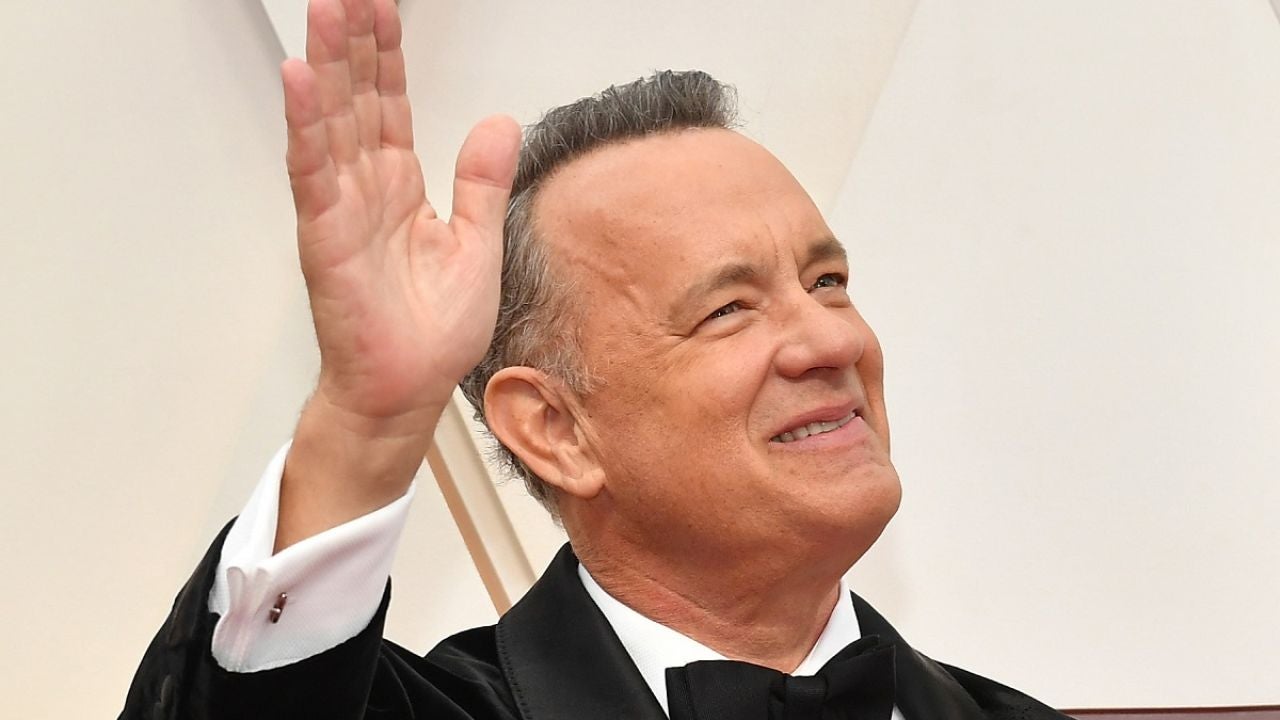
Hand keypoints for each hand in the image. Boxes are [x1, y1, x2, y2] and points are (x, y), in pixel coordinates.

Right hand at [275, 0, 519, 547]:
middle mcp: (366, 191)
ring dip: (328, 65)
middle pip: (356, 99)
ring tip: (325, 12)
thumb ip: (483, 184)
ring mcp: (341, 210)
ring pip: (332, 122)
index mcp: (400, 190)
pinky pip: (314, 173)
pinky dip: (307, 127)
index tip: (382, 8)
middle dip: (353, 43)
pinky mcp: (327, 237)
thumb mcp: (478, 246)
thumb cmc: (431, 335)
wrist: (406, 393)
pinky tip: (302, 81)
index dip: (386, 56)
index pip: (389, 106)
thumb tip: (500, 124)